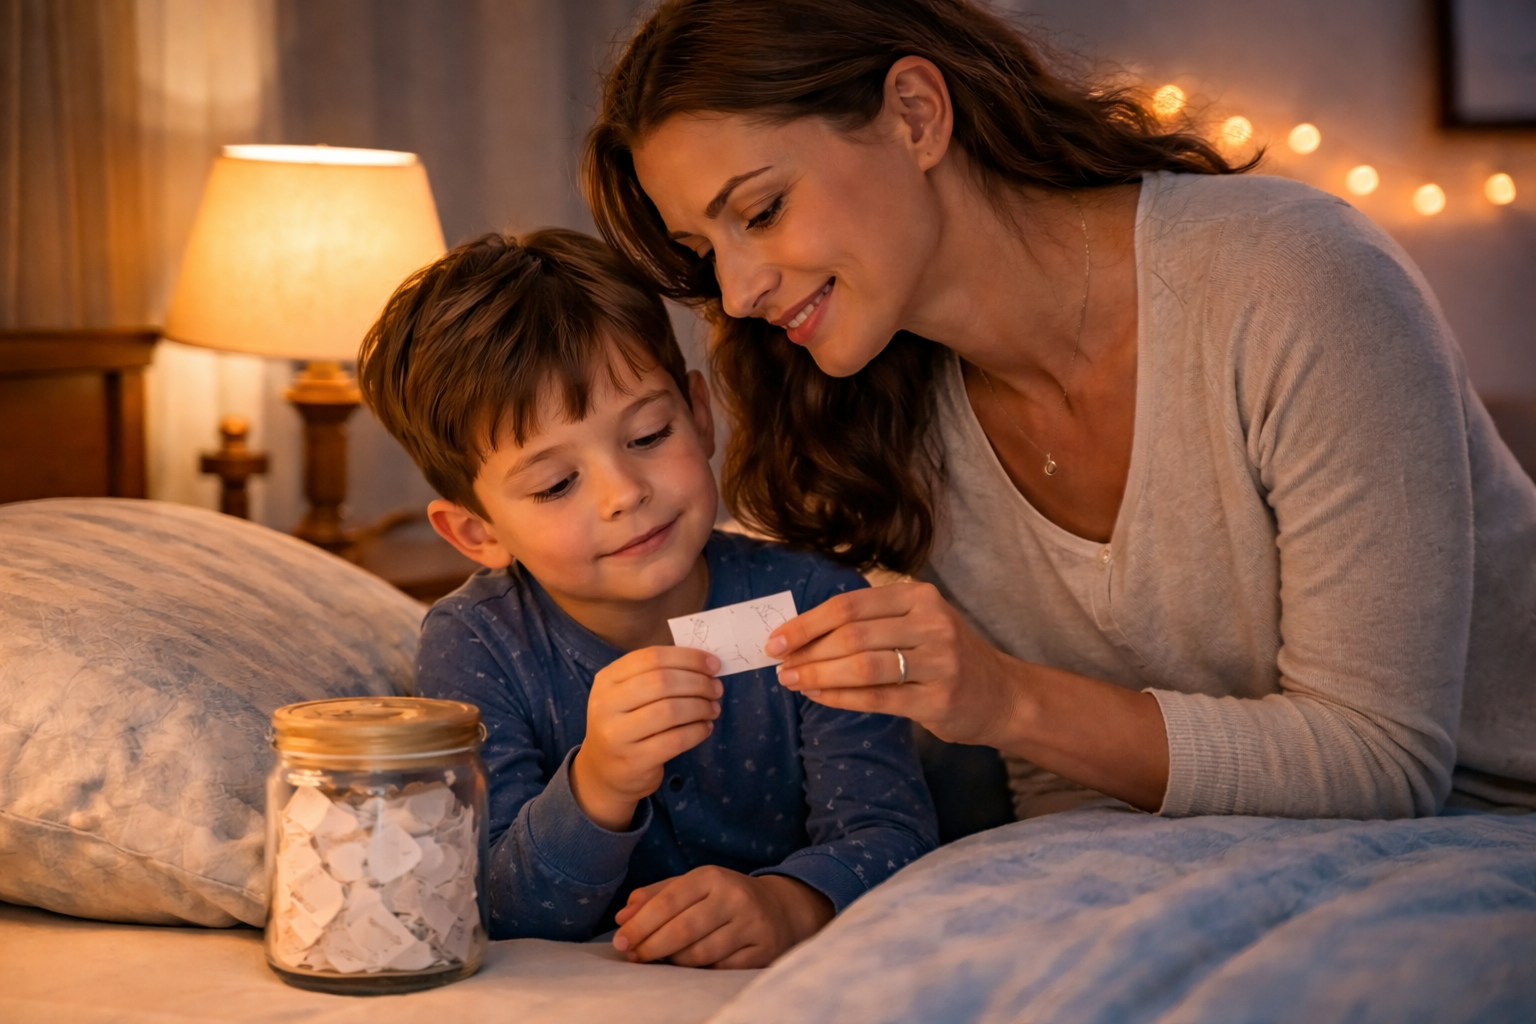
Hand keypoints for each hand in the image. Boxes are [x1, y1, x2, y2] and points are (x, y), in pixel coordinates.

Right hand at [570, 646, 722, 830]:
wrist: (605, 772)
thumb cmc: (626, 724)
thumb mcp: (628, 695)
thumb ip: (658, 675)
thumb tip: (706, 665)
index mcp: (607, 679)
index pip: (651, 657)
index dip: (688, 658)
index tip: (713, 664)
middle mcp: (606, 704)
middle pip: (662, 682)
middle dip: (698, 683)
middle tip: (716, 689)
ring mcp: (617, 735)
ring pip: (670, 711)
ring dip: (700, 707)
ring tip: (713, 709)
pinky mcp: (633, 761)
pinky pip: (675, 740)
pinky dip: (697, 731)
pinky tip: (705, 728)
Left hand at [612, 867, 833, 968]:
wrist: (781, 909)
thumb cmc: (724, 898)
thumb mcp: (693, 886)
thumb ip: (656, 896)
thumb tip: (622, 916)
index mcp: (712, 876)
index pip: (668, 901)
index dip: (640, 924)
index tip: (620, 941)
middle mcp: (734, 897)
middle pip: (682, 930)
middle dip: (651, 947)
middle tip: (633, 957)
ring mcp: (751, 925)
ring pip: (700, 953)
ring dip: (674, 961)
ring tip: (663, 960)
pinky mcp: (762, 950)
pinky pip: (720, 968)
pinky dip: (700, 970)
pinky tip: (691, 966)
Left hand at [767, 581, 1020, 747]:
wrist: (1002, 695)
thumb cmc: (945, 656)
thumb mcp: (916, 622)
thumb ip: (870, 622)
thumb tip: (801, 633)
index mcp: (919, 597)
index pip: (850, 604)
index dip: (808, 622)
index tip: (776, 639)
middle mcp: (931, 623)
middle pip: (852, 634)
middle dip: (807, 651)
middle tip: (780, 665)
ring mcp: (939, 662)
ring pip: (862, 666)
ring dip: (818, 675)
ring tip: (792, 681)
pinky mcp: (938, 700)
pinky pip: (877, 698)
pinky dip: (840, 698)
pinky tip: (818, 697)